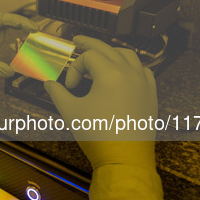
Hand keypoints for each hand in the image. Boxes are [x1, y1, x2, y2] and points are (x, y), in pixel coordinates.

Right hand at [44, 36, 166, 199]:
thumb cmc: (99, 135)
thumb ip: (57, 93)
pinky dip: (131, 66)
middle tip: (77, 39)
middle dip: (90, 43)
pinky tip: (124, 71)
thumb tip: (48, 84)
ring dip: (111, 52)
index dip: (75, 68)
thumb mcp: (70, 112)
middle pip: (107, 48)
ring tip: (100, 54)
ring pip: (128, 55)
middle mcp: (129, 73)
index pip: (88, 57)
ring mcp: (143, 83)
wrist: (125, 160)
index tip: (70, 87)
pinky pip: (143, 70)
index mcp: (110, 74)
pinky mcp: (151, 95)